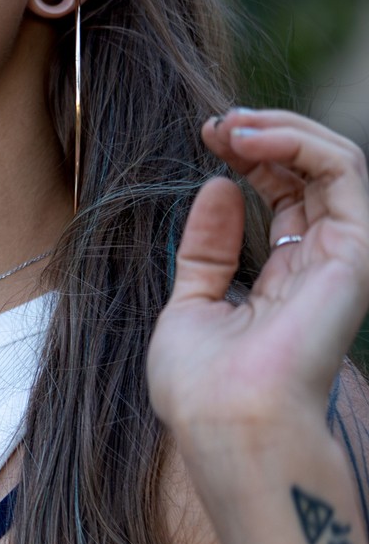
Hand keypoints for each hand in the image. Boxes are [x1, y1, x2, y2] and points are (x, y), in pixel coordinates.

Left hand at [149, 108, 368, 440]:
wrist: (225, 420)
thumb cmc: (201, 386)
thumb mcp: (191, 304)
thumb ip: (207, 251)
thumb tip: (219, 189)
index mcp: (287, 279)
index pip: (286, 196)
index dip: (250, 157)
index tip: (205, 137)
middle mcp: (321, 264)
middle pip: (311, 172)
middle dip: (264, 134)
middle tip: (214, 123)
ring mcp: (341, 256)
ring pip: (335, 161)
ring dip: (280, 129)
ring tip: (230, 124)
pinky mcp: (353, 251)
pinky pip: (342, 171)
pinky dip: (298, 142)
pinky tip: (250, 140)